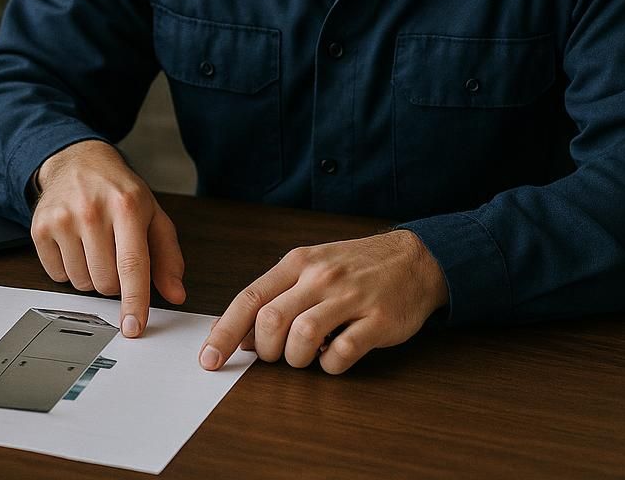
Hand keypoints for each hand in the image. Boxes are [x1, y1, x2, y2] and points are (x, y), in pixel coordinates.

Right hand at [31, 139, 185, 337]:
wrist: (78, 161)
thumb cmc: (119, 191)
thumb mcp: (152, 216)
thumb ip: (167, 257)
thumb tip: (175, 294)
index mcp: (127, 206)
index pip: (132, 265)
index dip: (135, 301)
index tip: (134, 327)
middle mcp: (92, 211)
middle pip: (105, 282)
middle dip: (114, 281)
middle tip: (114, 255)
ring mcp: (63, 219)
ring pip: (81, 282)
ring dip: (91, 276)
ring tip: (94, 246)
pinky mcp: (40, 228)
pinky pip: (57, 275)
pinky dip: (69, 269)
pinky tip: (74, 244)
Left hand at [199, 230, 447, 374]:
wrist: (415, 259)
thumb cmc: (355, 268)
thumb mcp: (311, 270)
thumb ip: (276, 298)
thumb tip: (238, 336)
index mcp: (298, 263)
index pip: (249, 299)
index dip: (224, 332)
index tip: (209, 358)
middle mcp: (320, 277)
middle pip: (271, 321)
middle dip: (265, 350)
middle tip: (276, 356)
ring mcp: (350, 298)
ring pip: (302, 337)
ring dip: (296, 360)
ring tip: (306, 357)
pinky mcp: (378, 321)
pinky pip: (342, 353)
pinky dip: (331, 365)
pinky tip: (334, 357)